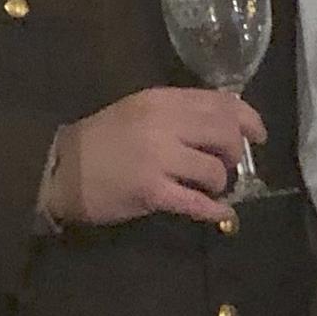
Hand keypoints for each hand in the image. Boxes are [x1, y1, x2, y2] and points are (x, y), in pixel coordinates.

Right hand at [45, 87, 263, 225]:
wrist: (59, 169)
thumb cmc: (102, 140)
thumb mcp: (141, 111)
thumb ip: (180, 112)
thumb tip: (227, 123)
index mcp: (162, 100)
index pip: (220, 102)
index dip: (247, 119)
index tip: (257, 135)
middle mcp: (163, 124)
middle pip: (224, 134)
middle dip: (235, 153)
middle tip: (228, 165)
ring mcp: (157, 159)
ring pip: (214, 170)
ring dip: (220, 183)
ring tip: (210, 187)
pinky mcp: (151, 192)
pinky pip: (196, 203)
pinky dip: (216, 211)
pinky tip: (222, 215)